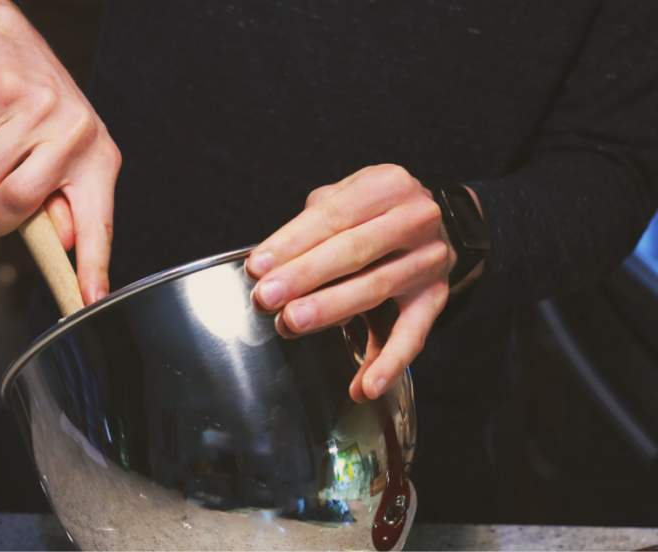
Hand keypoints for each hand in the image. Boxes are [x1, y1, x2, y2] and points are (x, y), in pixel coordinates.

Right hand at [0, 0, 120, 304]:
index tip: (88, 302)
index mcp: (98, 161)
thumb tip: (65, 242)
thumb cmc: (38, 108)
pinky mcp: (2, 90)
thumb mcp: (64, 154)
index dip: (92, 268)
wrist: (9, 37)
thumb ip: (63, 201)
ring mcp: (40, 110)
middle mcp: (76, 135)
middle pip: (15, 205)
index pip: (97, 225)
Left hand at [247, 164, 467, 401]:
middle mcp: (415, 219)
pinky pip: (413, 335)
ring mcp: (429, 260)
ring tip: (292, 323)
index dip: (292, 242)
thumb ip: (308, 227)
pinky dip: (388, 363)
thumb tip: (267, 267)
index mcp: (386, 186)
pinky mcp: (436, 298)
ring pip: (376, 288)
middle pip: (353, 251)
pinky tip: (363, 387)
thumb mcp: (344, 199)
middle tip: (267, 297)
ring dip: (331, 309)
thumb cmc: (372, 212)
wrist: (436, 222)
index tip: (257, 267)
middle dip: (304, 275)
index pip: (332, 216)